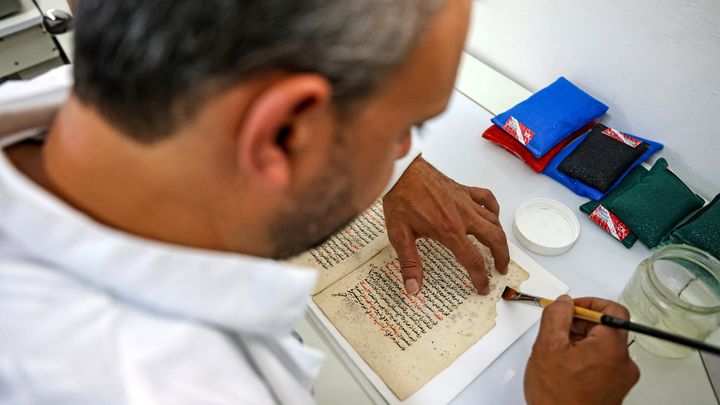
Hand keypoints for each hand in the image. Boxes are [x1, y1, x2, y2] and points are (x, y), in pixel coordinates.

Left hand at [382, 156, 508, 294]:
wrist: (402, 171)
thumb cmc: (400, 199)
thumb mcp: (399, 235)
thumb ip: (409, 263)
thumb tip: (413, 288)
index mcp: (449, 231)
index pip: (473, 260)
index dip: (481, 277)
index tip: (483, 287)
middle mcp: (463, 216)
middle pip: (494, 239)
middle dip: (502, 257)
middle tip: (501, 269)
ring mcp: (465, 201)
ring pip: (494, 220)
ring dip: (500, 236)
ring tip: (499, 248)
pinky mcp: (463, 190)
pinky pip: (487, 198)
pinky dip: (493, 208)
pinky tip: (492, 215)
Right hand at [524, 296, 639, 404]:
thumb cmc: (558, 398)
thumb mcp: (548, 346)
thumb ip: (557, 316)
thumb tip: (563, 303)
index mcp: (612, 347)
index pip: (612, 309)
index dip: (589, 303)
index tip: (570, 307)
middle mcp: (623, 363)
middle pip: (607, 328)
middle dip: (580, 323)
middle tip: (557, 328)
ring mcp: (620, 378)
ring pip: (602, 346)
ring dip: (580, 342)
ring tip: (556, 352)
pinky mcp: (613, 390)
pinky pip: (602, 363)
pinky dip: (584, 358)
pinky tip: (564, 367)